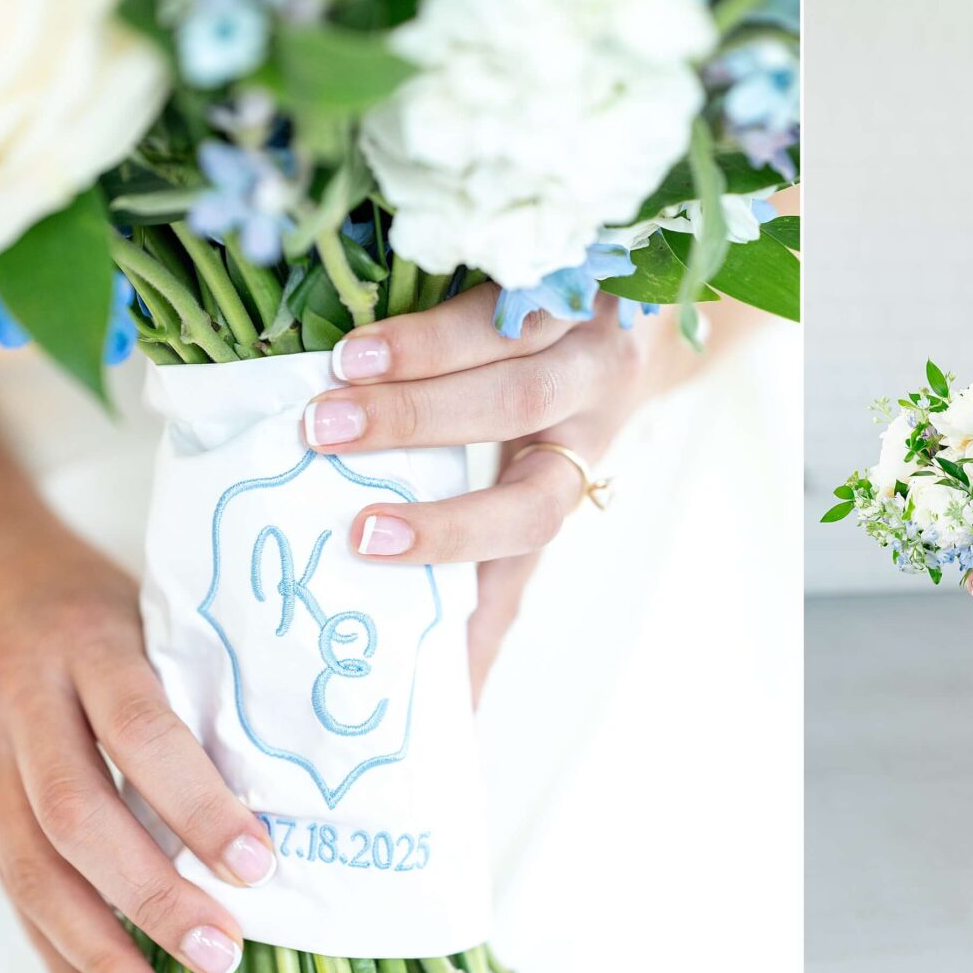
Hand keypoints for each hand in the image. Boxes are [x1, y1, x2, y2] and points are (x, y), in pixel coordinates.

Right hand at [0, 531, 276, 972]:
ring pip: (29, 869)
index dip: (195, 801)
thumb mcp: (144, 610)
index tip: (257, 864)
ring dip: (97, 956)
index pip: (139, 728)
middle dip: (151, 897)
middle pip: (75, 816)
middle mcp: (22, 701)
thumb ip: (200, 688)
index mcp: (83, 642)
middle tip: (223, 956)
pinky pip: (11, 896)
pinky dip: (59, 968)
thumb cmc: (85, 598)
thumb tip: (309, 791)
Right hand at [303, 282, 656, 702]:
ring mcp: (580, 333)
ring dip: (420, 381)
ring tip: (335, 394)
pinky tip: (366, 343)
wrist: (639, 305)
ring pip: (514, 367)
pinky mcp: (562, 269)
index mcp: (568, 470)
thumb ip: (489, 584)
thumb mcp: (523, 492)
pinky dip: (432, 326)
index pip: (528, 526)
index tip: (370, 557)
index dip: (459, 546)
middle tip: (333, 472)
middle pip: (518, 434)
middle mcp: (584, 405)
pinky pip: (504, 294)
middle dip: (426, 448)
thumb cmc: (549, 418)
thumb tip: (458, 703)